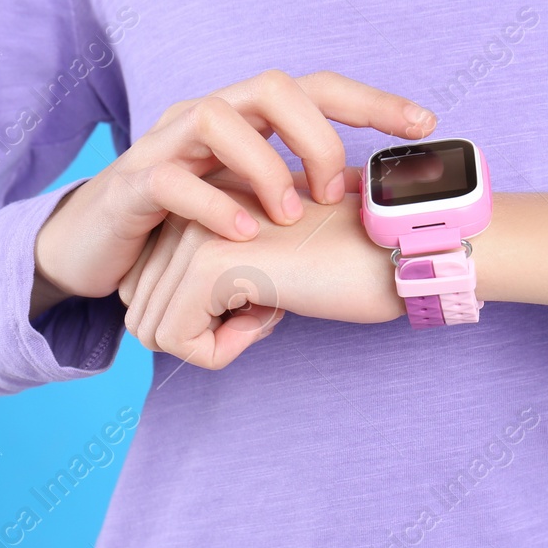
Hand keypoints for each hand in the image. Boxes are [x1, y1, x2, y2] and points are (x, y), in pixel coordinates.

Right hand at [31, 70, 433, 317]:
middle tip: (335, 191)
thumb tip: (368, 210)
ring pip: (218, 117)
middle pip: (275, 86)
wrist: (99, 244)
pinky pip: (172, 177)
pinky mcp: (132, 182)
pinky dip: (214, 205)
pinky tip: (244, 236)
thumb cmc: (188, 224)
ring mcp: (167, 142)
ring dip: (265, 167)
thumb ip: (304, 199)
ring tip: (289, 216)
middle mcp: (210, 115)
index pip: (317, 88)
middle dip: (317, 135)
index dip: (372, 101)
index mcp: (248, 117)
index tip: (424, 125)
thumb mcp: (255, 207)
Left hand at [117, 182, 400, 367]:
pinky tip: (275, 308)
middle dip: (208, 328)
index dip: (206, 314)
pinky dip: (226, 349)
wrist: (401, 251)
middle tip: (276, 294)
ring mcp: (195, 228)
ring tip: (278, 296)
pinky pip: (178, 342)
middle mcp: (190, 203)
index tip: (268, 286)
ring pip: (155, 329)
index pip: (150, 289)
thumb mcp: (265, 266)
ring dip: (220, 337)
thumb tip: (164, 325)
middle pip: (146, 310)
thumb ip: (216, 278)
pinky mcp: (208, 261)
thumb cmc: (348, 263)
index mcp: (201, 198)